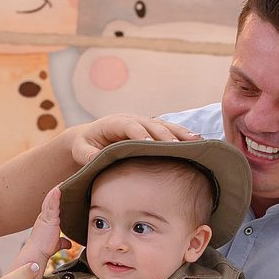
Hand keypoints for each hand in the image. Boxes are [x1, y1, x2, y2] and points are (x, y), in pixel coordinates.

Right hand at [9, 187, 64, 278]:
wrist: (36, 254)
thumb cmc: (43, 249)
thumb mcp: (55, 244)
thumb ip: (62, 242)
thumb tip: (69, 244)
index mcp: (47, 220)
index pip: (54, 205)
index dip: (59, 196)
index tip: (67, 187)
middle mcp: (44, 216)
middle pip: (52, 199)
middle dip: (59, 189)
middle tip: (68, 179)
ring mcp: (45, 216)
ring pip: (52, 199)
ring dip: (58, 190)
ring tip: (65, 180)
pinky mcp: (47, 219)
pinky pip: (52, 205)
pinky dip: (55, 196)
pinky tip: (59, 188)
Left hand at [69, 113, 198, 165]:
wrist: (90, 138)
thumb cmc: (85, 145)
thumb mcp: (81, 150)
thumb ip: (87, 155)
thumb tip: (95, 159)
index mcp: (115, 122)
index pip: (130, 126)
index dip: (140, 134)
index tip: (150, 145)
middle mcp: (132, 119)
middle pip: (151, 125)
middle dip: (166, 136)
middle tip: (179, 148)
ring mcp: (143, 123)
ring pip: (164, 126)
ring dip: (180, 134)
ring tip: (196, 142)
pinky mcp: (151, 130)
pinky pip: (169, 130)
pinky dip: (182, 135)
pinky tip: (197, 143)